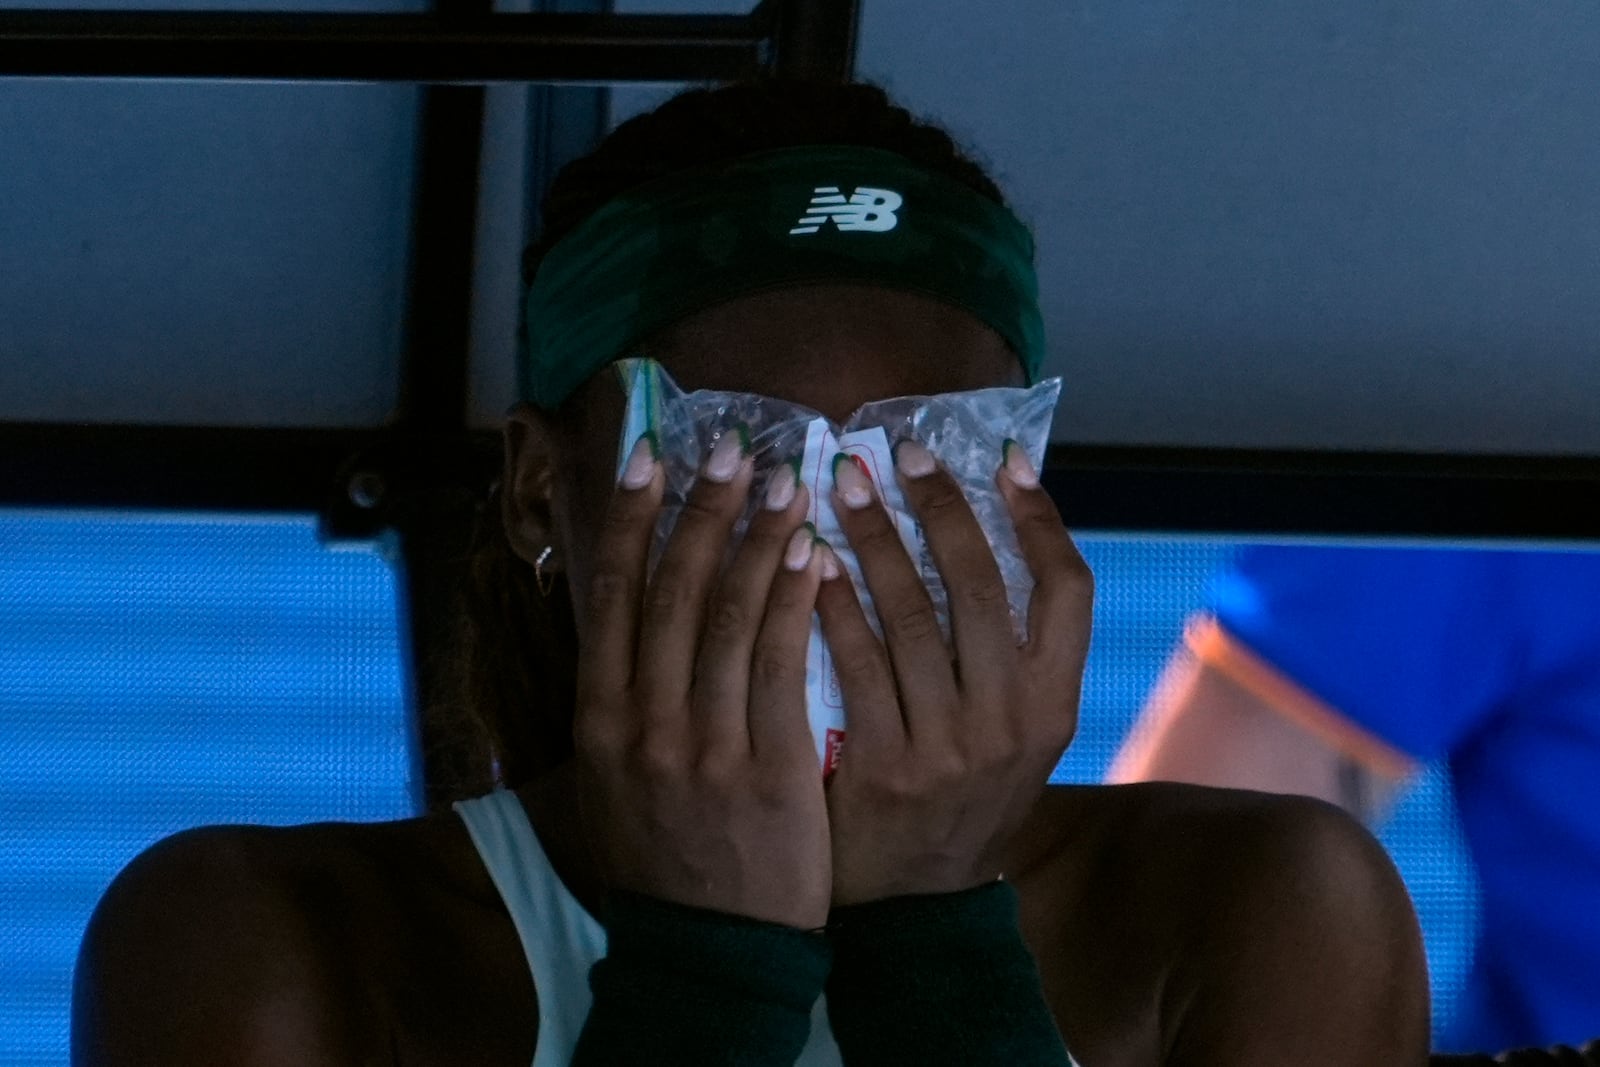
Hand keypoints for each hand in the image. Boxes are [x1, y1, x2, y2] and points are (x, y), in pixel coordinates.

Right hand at [572, 431, 832, 929]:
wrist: (705, 948)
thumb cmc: (666, 855)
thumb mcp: (615, 778)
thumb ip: (623, 698)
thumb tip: (633, 611)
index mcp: (599, 716)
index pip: (612, 594)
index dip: (632, 517)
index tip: (649, 453)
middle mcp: (641, 720)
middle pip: (671, 589)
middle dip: (701, 507)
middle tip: (729, 444)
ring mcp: (702, 744)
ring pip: (728, 615)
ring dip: (756, 536)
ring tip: (785, 478)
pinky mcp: (767, 767)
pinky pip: (781, 664)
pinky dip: (794, 601)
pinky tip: (814, 553)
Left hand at [819, 439, 1092, 904]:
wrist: (915, 910)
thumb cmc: (959, 800)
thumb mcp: (1012, 735)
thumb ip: (1008, 653)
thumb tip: (980, 529)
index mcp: (1056, 706)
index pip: (1069, 587)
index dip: (1040, 516)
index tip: (1002, 458)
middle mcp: (1013, 723)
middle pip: (981, 583)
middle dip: (939, 504)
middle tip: (898, 450)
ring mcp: (949, 748)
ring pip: (912, 610)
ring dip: (873, 535)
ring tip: (843, 483)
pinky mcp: (881, 767)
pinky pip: (853, 660)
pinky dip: (831, 600)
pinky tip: (809, 559)